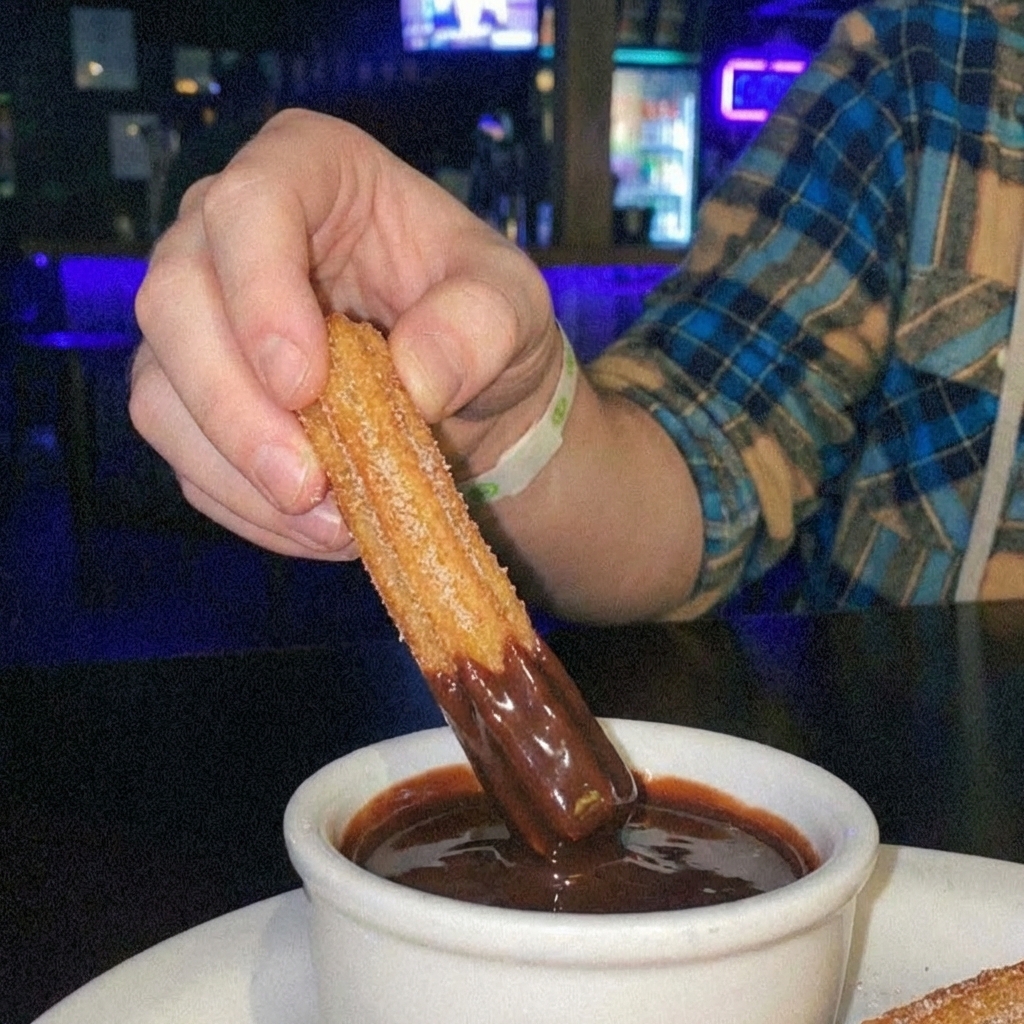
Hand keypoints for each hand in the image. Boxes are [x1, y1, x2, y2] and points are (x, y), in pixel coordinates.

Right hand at [130, 108, 561, 559]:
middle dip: (233, 407)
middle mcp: (228, 232)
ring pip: (161, 389)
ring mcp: (201, 316)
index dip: (261, 295)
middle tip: (306, 482)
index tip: (306, 387)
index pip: (248, 205)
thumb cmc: (482, 321)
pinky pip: (184, 454)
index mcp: (307, 171)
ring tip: (326, 521)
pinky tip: (312, 527)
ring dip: (235, 470)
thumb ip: (481, 325)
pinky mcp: (194, 394)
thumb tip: (417, 381)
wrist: (468, 388)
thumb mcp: (513, 306)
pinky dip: (243, 502)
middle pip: (174, 301)